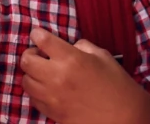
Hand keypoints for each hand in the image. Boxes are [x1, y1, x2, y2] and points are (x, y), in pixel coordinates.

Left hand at [16, 28, 149, 123]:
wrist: (124, 116)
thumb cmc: (117, 84)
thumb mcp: (102, 56)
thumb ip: (81, 46)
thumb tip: (67, 46)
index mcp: (71, 59)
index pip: (41, 40)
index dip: (37, 34)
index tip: (39, 35)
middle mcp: (57, 77)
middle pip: (26, 60)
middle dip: (31, 54)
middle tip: (40, 55)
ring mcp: (52, 97)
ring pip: (25, 81)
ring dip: (32, 74)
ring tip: (43, 73)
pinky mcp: (52, 113)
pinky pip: (33, 99)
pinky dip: (36, 91)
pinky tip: (47, 89)